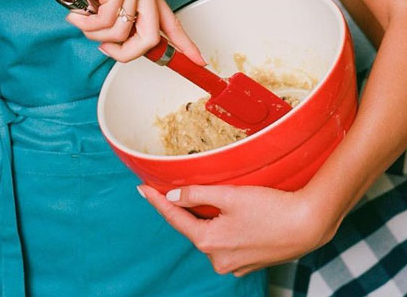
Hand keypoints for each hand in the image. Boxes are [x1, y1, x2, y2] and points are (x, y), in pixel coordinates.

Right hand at [27, 0, 204, 63]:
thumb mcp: (105, 5)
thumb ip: (124, 23)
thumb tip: (139, 50)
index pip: (170, 22)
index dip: (185, 44)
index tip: (199, 61)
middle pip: (150, 39)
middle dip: (125, 53)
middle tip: (104, 48)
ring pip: (124, 36)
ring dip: (97, 35)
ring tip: (83, 17)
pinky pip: (106, 26)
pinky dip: (87, 25)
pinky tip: (77, 12)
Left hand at [138, 183, 326, 275]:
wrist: (307, 226)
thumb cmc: (270, 208)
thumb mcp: (229, 195)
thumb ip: (197, 195)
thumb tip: (172, 196)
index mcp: (209, 242)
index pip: (175, 218)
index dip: (157, 201)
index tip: (142, 189)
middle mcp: (218, 259)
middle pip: (193, 227)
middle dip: (186, 208)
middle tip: (175, 186)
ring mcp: (234, 265)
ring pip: (211, 234)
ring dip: (208, 217)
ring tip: (211, 198)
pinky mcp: (248, 262)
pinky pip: (227, 242)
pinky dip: (223, 227)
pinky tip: (233, 214)